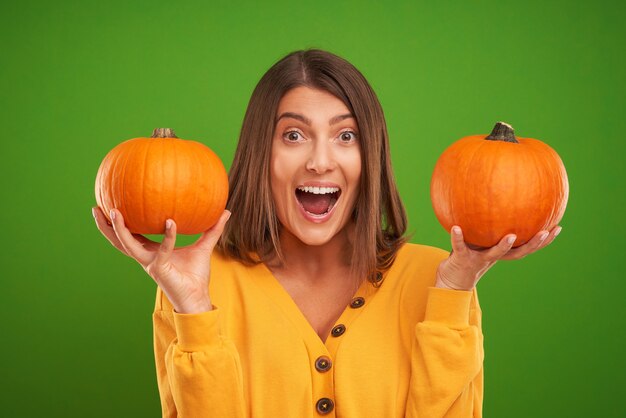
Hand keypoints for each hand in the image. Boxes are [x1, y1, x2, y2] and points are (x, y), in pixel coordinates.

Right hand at [92, 206, 230, 313]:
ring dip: (120, 229)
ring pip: (128, 245)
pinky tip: (170, 222)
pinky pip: (162, 250)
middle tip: (96, 207)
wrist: (198, 297)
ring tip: (115, 211)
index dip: (119, 223)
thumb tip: (225, 211)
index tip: (111, 205)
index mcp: (151, 252)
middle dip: (105, 226)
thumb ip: (213, 229)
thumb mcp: (205, 246)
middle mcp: (146, 258)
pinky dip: (167, 237)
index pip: (131, 235)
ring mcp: (151, 264)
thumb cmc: (197, 275)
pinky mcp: (160, 269)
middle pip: (119, 241)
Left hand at [435, 225, 561, 290]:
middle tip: (545, 232)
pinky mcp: (462, 258)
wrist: (451, 279)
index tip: (558, 227)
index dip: (543, 240)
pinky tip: (455, 227)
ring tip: (511, 236)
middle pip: (519, 252)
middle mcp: (494, 257)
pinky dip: (457, 237)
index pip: (526, 246)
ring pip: (494, 253)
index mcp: (501, 253)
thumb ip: (490, 222)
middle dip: (533, 243)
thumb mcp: (481, 237)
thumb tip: (499, 195)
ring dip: (503, 246)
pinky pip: (460, 246)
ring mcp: (479, 259)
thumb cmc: (468, 253)